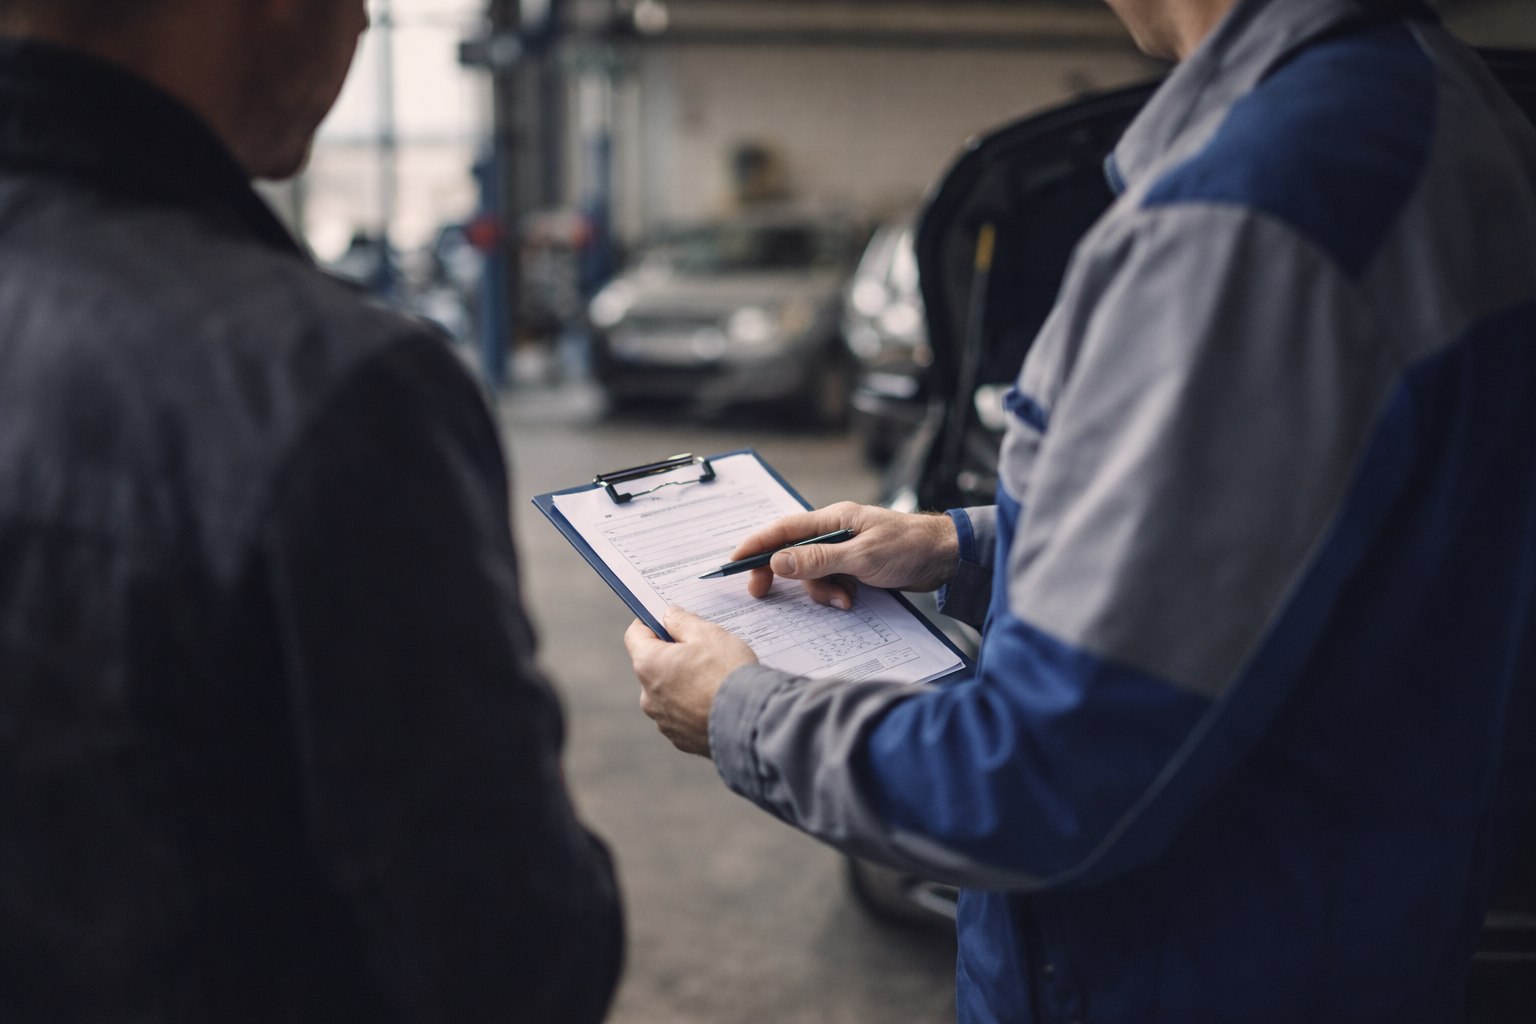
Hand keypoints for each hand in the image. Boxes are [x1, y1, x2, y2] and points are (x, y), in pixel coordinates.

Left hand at [624, 606, 757, 757]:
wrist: (751, 722)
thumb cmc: (727, 673)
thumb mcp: (707, 633)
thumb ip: (682, 621)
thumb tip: (669, 616)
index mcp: (649, 665)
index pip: (635, 635)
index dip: (650, 622)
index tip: (666, 619)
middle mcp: (648, 696)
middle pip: (653, 665)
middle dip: (672, 654)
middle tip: (702, 649)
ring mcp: (663, 721)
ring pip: (668, 692)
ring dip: (683, 682)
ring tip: (714, 678)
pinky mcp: (680, 739)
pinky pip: (681, 715)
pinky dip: (694, 706)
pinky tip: (716, 700)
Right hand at [732, 502, 959, 609]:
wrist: (946, 558)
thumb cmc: (909, 547)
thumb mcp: (861, 557)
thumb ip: (818, 560)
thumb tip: (777, 563)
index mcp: (832, 519)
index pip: (782, 529)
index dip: (754, 545)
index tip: (733, 562)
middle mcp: (835, 531)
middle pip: (791, 552)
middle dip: (780, 574)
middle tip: (762, 594)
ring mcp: (845, 550)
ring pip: (813, 573)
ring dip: (820, 591)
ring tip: (843, 600)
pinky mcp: (856, 567)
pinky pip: (832, 582)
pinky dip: (835, 594)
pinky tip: (852, 601)